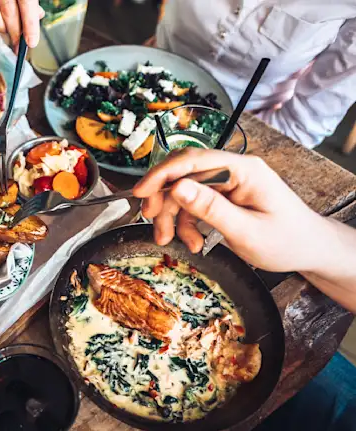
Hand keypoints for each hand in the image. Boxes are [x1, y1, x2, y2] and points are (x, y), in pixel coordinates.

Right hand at [0, 0, 44, 47]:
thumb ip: (31, 0)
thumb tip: (37, 16)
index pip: (26, 3)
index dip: (30, 24)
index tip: (32, 42)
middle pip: (8, 12)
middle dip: (15, 33)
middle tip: (21, 46)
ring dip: (2, 29)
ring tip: (11, 33)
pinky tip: (0, 21)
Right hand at [133, 148, 326, 272]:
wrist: (309, 250)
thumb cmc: (286, 241)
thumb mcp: (246, 230)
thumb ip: (210, 208)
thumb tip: (176, 188)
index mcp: (242, 169)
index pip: (192, 161)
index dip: (161, 175)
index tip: (140, 193)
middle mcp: (232, 170)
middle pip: (182, 175)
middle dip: (163, 200)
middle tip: (154, 225)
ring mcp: (226, 182)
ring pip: (182, 192)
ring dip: (172, 217)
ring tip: (173, 242)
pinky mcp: (223, 196)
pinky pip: (192, 204)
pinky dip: (185, 223)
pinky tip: (192, 242)